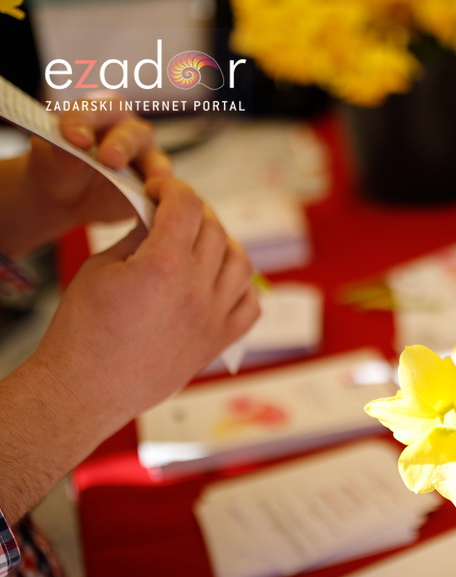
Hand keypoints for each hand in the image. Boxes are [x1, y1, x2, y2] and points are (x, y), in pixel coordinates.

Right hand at [23, 178, 259, 429]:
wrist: (88, 388)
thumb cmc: (84, 331)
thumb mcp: (101, 268)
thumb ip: (137, 237)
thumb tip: (157, 217)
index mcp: (164, 266)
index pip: (187, 206)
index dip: (173, 188)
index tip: (161, 189)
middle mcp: (197, 291)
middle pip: (215, 230)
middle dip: (195, 212)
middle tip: (175, 213)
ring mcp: (214, 318)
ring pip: (241, 263)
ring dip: (224, 245)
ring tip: (202, 244)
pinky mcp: (219, 342)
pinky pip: (250, 306)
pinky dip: (242, 288)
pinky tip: (223, 282)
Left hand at [26, 104, 171, 226]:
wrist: (67, 194)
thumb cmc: (60, 164)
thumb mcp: (50, 154)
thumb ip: (61, 150)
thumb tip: (73, 151)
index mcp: (101, 111)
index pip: (94, 110)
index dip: (85, 123)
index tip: (76, 141)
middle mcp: (130, 131)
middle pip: (132, 134)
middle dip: (122, 145)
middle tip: (110, 160)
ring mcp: (147, 159)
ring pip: (156, 161)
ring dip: (155, 170)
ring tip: (152, 183)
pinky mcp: (155, 186)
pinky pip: (165, 190)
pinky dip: (164, 196)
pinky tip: (160, 203)